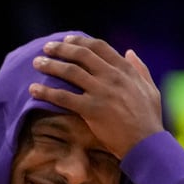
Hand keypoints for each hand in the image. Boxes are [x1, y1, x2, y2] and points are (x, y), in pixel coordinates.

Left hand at [27, 35, 164, 157]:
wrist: (146, 143)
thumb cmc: (149, 118)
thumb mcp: (150, 88)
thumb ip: (139, 68)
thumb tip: (129, 51)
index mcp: (126, 70)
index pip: (99, 47)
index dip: (80, 41)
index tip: (67, 40)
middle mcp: (112, 77)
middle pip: (81, 55)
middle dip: (61, 49)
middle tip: (46, 48)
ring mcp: (101, 92)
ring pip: (70, 72)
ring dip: (50, 65)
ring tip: (36, 63)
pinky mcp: (91, 110)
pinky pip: (63, 98)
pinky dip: (46, 92)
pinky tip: (33, 89)